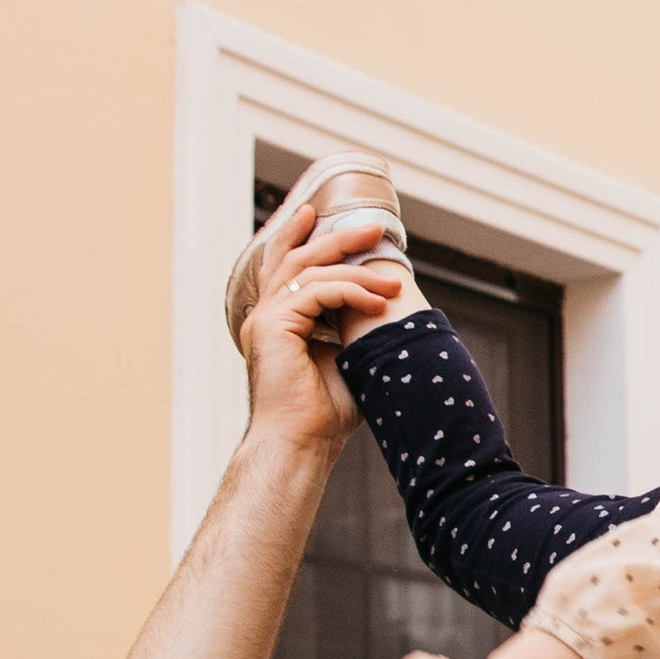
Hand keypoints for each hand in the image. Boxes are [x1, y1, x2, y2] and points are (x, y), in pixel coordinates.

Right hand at [241, 203, 408, 452]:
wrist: (302, 444)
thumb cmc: (325, 414)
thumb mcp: (347, 359)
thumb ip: (352, 329)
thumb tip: (384, 309)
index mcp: (278, 321)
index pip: (283, 265)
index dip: (297, 236)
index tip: (316, 215)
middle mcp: (266, 315)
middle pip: (296, 256)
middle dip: (335, 238)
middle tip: (373, 228)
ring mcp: (265, 319)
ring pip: (310, 270)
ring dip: (356, 269)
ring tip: (394, 279)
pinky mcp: (273, 326)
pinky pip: (317, 291)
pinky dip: (351, 292)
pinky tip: (378, 302)